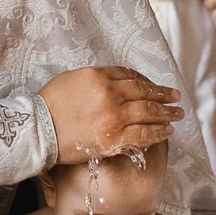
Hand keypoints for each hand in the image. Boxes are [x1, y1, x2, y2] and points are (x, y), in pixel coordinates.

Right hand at [40, 66, 183, 156]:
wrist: (38, 131)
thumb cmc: (49, 104)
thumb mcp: (72, 79)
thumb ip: (96, 79)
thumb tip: (116, 84)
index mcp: (98, 76)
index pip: (130, 76)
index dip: (145, 81)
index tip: (154, 85)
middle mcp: (110, 94)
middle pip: (144, 92)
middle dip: (163, 95)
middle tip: (175, 97)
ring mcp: (114, 117)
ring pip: (148, 113)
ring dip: (166, 113)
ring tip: (177, 114)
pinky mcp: (114, 138)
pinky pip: (143, 134)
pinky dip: (158, 132)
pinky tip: (167, 131)